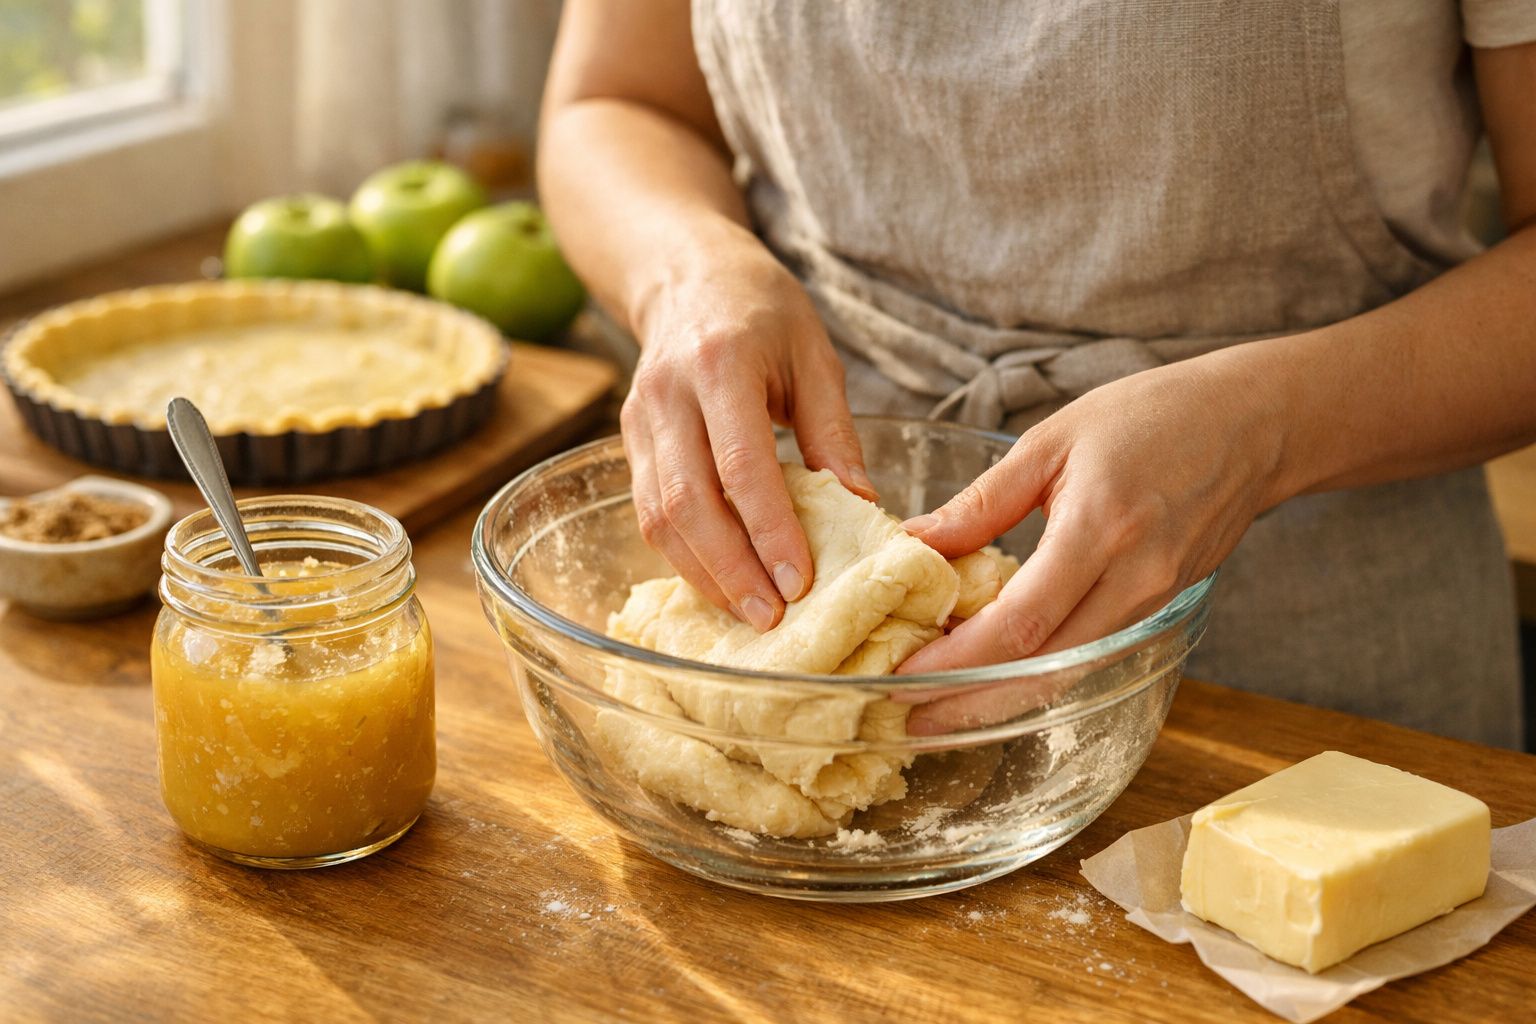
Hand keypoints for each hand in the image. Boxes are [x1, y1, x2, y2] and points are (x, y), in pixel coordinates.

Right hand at [622, 239, 874, 630]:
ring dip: (704, 574)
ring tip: (750, 614)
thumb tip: (863, 509)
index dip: (768, 529)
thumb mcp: (815, 355)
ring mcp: (638, 420)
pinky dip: (684, 558)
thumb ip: (834, 432)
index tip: (799, 580)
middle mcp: (667, 394)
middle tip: (774, 617)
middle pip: (687, 501)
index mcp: (720, 364)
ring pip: (657, 517)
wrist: (687, 274)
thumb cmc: (762, 310)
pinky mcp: (627, 442)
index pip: (740, 464)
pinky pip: (648, 513)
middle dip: (731, 569)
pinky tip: (721, 583)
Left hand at [894, 353, 1287, 733]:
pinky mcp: (1160, 611)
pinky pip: (1091, 658)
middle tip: (906, 717)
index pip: (1019, 622)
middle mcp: (1133, 580)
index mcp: (1100, 529)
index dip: (958, 660)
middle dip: (969, 701)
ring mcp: (1154, 603)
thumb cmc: (1151, 417)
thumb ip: (982, 501)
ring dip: (999, 699)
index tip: (902, 675)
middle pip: (1043, 670)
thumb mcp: (1052, 440)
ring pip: (1068, 675)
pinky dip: (1037, 675)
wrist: (1252, 425)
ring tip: (936, 707)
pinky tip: (992, 676)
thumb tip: (914, 544)